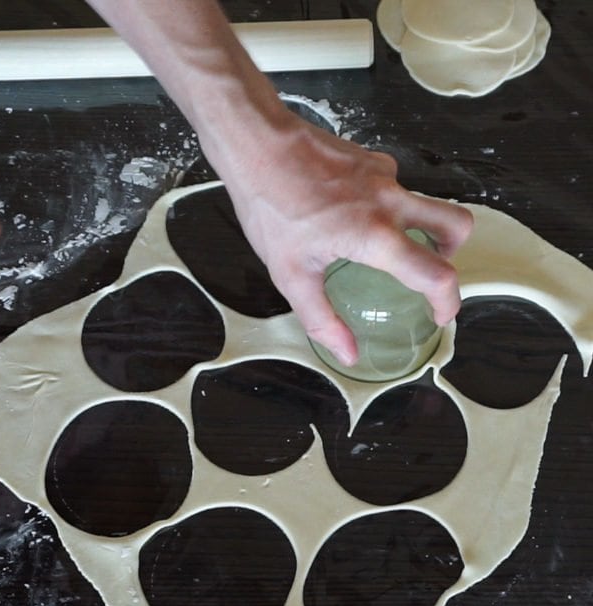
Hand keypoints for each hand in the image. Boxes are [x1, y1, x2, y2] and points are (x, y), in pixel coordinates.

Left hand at [218, 113, 473, 365]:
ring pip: (425, 200)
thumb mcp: (290, 275)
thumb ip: (322, 319)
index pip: (436, 274)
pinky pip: (393, 184)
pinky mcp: (371, 158)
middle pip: (457, 224)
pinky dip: (385, 203)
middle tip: (429, 267)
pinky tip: (349, 211)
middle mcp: (391, 201)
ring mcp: (384, 174)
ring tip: (382, 243)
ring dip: (418, 225)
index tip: (439, 314)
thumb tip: (348, 352)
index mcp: (376, 235)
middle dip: (453, 251)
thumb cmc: (269, 207)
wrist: (256, 144)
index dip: (447, 302)